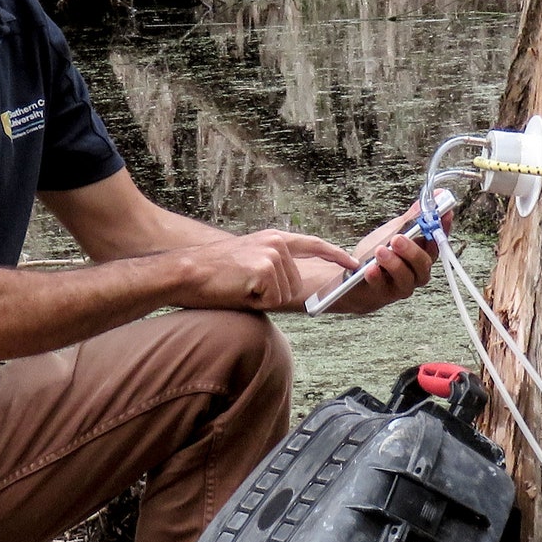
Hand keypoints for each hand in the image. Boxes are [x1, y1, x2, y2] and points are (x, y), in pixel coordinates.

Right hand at [174, 229, 355, 311]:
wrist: (186, 272)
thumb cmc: (213, 274)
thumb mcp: (249, 264)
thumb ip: (275, 269)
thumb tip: (295, 287)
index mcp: (273, 238)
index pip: (313, 244)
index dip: (336, 255)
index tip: (354, 264)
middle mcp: (276, 243)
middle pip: (297, 284)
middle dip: (275, 295)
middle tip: (246, 287)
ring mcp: (271, 255)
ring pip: (284, 295)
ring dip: (264, 299)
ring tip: (240, 287)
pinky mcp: (264, 269)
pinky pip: (272, 300)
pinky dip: (256, 302)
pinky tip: (238, 290)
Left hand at [328, 200, 452, 313]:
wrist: (354, 280)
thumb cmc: (377, 255)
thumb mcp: (394, 231)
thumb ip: (413, 216)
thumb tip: (435, 195)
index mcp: (422, 254)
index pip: (439, 241)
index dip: (443, 228)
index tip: (443, 213)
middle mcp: (417, 272)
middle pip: (424, 263)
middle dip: (412, 250)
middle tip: (397, 238)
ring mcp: (402, 285)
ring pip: (406, 277)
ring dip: (394, 263)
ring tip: (380, 251)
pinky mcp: (385, 295)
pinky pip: (383, 287)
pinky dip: (376, 277)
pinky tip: (370, 268)